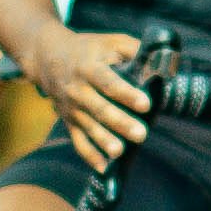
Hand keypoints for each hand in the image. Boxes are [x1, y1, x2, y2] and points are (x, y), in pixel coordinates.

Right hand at [23, 22, 152, 161]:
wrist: (47, 58)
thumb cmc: (89, 49)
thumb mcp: (110, 41)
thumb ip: (135, 50)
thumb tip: (163, 63)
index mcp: (90, 67)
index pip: (109, 82)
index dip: (126, 93)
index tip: (145, 104)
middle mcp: (78, 89)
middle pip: (99, 108)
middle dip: (120, 122)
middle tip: (141, 134)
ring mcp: (72, 108)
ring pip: (89, 127)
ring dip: (104, 141)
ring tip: (120, 153)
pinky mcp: (69, 122)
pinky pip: (78, 141)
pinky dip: (89, 156)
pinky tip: (104, 168)